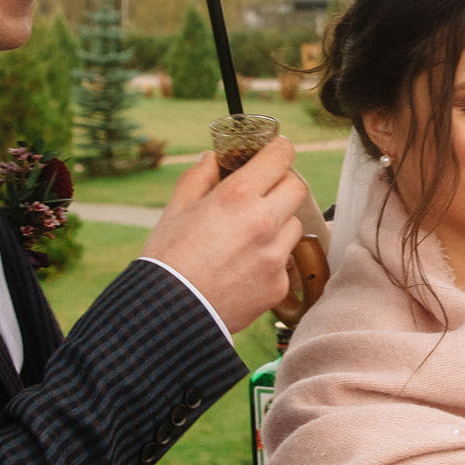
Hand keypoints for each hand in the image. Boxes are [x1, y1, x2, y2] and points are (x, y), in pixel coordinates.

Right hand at [141, 138, 306, 330]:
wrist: (169, 315)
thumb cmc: (167, 260)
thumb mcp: (175, 210)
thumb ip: (198, 178)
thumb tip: (212, 158)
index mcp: (237, 197)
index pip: (280, 156)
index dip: (279, 149)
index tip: (276, 150)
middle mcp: (264, 223)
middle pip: (297, 187)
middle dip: (281, 184)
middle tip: (263, 192)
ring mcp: (275, 256)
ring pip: (293, 225)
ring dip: (278, 223)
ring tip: (247, 236)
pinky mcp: (279, 285)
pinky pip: (284, 261)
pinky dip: (270, 259)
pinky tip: (243, 268)